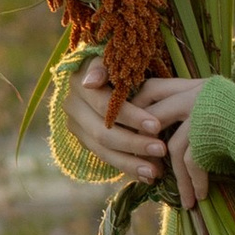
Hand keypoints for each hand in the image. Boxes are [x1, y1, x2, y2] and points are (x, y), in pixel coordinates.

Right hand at [66, 57, 211, 205]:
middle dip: (134, 143)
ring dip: (131, 163)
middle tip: (161, 150)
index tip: (156, 126)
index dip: (130, 116)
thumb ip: (103, 67)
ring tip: (156, 172)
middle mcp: (73, 108)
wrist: (108, 73)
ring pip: (103, 151)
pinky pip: (106, 159)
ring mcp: (77, 128)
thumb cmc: (119, 62)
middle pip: (103, 133)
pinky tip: (148, 176)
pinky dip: (128, 168)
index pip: (104, 105)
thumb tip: (91, 82)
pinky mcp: (85, 142)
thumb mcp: (113, 58)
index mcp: (79, 84)